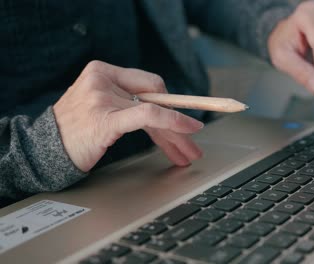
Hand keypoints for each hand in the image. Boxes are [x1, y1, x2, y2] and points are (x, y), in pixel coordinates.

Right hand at [53, 61, 203, 171]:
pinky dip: (170, 123)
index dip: (171, 103)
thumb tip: (169, 114)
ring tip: (189, 151)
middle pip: (155, 99)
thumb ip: (130, 103)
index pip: (149, 84)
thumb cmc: (76, 130)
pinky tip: (184, 133)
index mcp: (103, 70)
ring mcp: (102, 97)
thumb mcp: (102, 106)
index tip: (185, 121)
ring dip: (176, 134)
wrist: (45, 149)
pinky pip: (147, 116)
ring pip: (155, 110)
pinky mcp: (104, 118)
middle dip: (178, 123)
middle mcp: (103, 79)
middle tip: (193, 141)